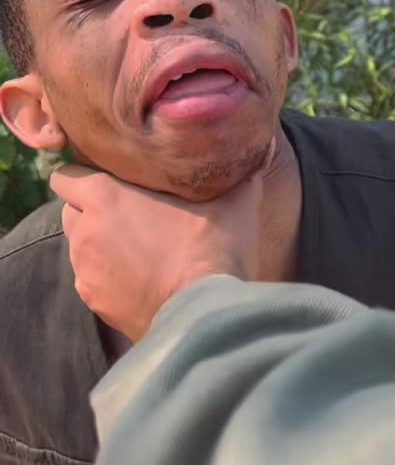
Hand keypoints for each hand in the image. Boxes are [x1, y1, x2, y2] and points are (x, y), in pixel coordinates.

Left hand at [50, 164, 265, 341]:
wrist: (205, 317)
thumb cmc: (214, 249)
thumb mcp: (234, 200)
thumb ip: (236, 170)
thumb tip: (258, 147)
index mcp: (104, 197)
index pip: (65, 175)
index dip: (84, 174)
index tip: (110, 177)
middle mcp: (85, 232)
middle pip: (70, 210)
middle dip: (91, 209)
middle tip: (129, 210)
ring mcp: (85, 271)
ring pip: (80, 247)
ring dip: (100, 243)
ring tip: (138, 247)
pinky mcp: (94, 302)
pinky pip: (92, 279)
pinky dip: (109, 275)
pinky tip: (141, 277)